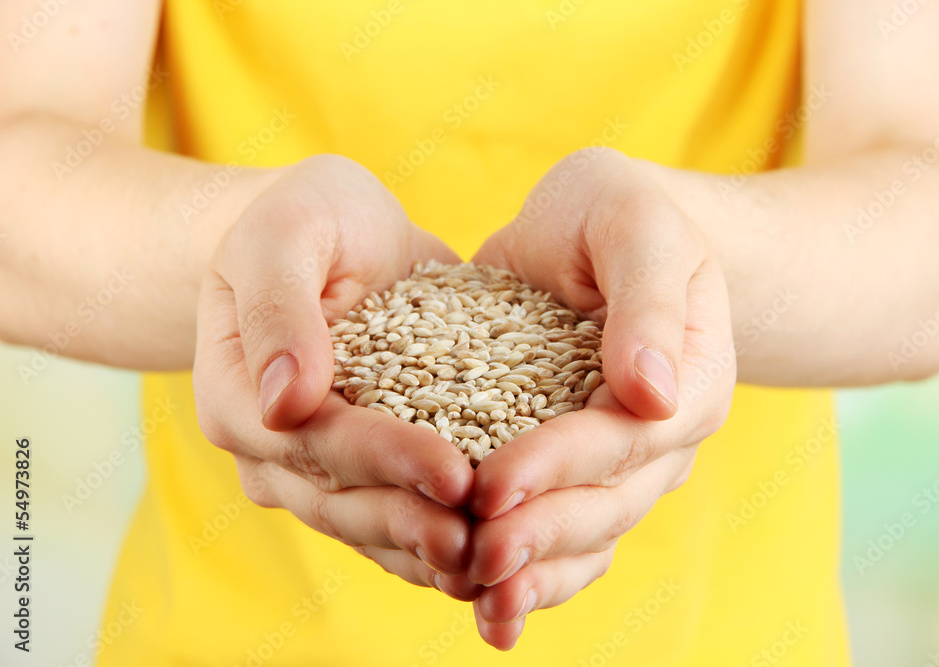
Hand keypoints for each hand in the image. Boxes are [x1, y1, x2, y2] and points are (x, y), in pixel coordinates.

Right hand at [193, 155, 480, 600]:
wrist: (331, 236)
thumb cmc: (305, 219)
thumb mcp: (286, 233)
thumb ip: (279, 307)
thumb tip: (282, 402)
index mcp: (239, 396)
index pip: (316, 441)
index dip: (386, 460)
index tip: (454, 473)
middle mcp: (269, 448)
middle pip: (341, 501)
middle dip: (414, 522)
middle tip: (485, 540)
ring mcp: (311, 467)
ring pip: (368, 525)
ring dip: (427, 549)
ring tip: (495, 560)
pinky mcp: (358, 470)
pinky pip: (393, 518)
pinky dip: (436, 539)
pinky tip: (492, 551)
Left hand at [467, 148, 735, 646]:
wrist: (609, 232)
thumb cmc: (624, 215)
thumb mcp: (637, 225)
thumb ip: (647, 298)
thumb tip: (653, 390)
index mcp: (690, 379)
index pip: (624, 437)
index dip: (559, 464)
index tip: (493, 485)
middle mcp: (662, 435)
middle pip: (607, 503)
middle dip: (539, 532)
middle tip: (475, 558)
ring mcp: (624, 460)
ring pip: (587, 534)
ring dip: (534, 573)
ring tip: (475, 599)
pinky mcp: (578, 466)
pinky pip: (563, 531)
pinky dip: (530, 570)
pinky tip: (480, 604)